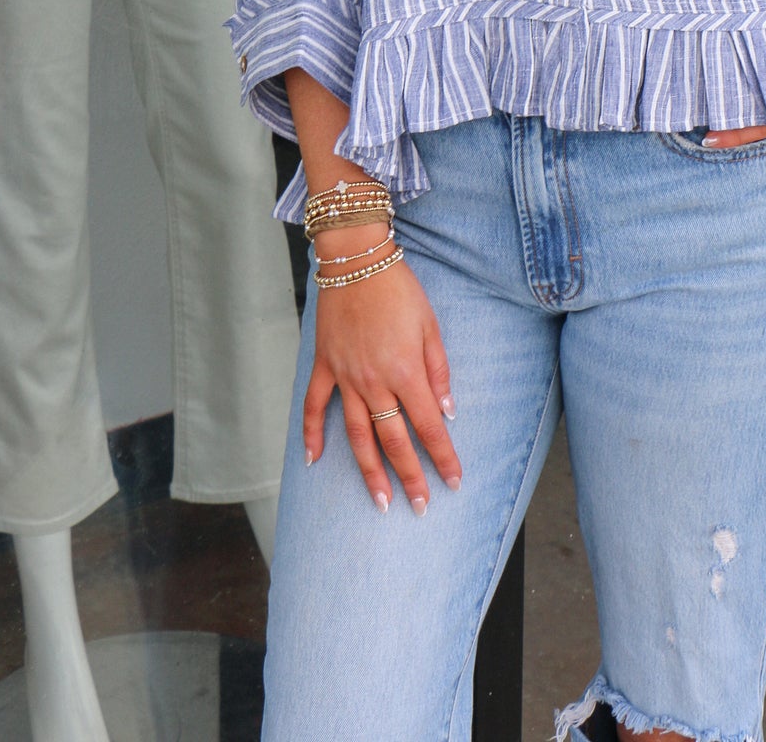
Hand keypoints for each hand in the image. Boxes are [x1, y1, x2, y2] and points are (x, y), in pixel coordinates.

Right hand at [303, 231, 462, 515]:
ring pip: (356, 435)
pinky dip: (312, 435)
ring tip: (381, 501)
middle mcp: (374, 381)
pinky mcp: (324, 366)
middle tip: (420, 506)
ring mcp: (345, 377)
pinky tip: (313, 460)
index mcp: (405, 371)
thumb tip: (447, 411)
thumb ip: (438, 370)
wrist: (356, 260)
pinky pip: (315, 407)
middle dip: (410, 476)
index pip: (429, 425)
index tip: (453, 482)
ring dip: (369, 471)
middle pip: (393, 440)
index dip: (443, 456)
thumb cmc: (399, 289)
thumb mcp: (429, 325)